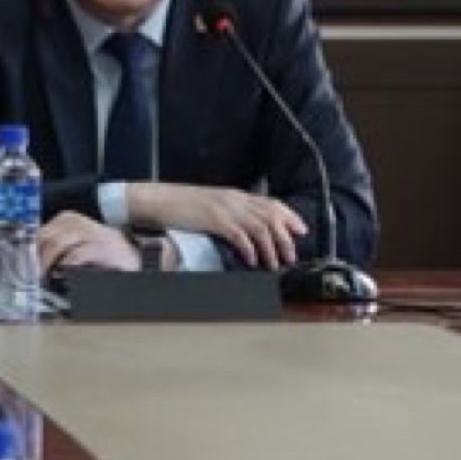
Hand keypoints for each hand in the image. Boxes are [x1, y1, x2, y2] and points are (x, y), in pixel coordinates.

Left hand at [37, 211, 141, 273]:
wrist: (138, 260)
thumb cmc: (106, 257)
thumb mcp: (80, 248)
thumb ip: (59, 250)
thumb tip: (34, 261)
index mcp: (72, 221)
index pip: (44, 230)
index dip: (31, 246)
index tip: (22, 262)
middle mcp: (82, 224)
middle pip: (49, 234)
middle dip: (36, 255)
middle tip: (30, 273)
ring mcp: (95, 235)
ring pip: (61, 242)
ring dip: (48, 260)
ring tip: (43, 275)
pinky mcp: (105, 249)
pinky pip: (80, 253)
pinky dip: (68, 263)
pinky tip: (63, 272)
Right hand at [124, 183, 308, 267]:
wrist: (158, 200)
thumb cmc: (182, 206)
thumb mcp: (212, 206)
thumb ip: (231, 215)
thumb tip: (249, 233)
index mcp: (235, 195)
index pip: (271, 203)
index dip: (290, 216)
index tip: (301, 230)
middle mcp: (234, 199)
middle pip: (270, 216)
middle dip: (285, 237)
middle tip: (291, 255)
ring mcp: (225, 208)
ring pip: (259, 226)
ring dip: (271, 247)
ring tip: (275, 263)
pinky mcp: (214, 219)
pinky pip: (239, 235)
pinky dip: (249, 249)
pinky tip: (252, 260)